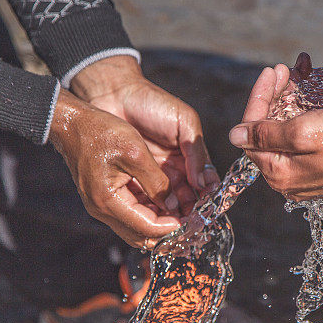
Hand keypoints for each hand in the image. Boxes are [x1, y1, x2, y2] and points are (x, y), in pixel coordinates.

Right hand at [49, 89, 180, 246]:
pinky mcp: (103, 198)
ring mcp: (101, 205)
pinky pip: (129, 215)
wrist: (71, 122)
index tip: (191, 220)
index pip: (146, 227)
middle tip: (189, 222)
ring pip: (136, 228)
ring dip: (158, 224)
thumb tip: (173, 205)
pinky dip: (148, 214)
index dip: (172, 226)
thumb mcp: (135, 153)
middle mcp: (102, 209)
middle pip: (140, 235)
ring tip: (181, 214)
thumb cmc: (100, 131)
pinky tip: (165, 204)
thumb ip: (156, 182)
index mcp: (108, 200)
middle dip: (166, 231)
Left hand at [70, 55, 218, 214]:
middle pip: (187, 200)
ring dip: (170, 216)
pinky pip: (143, 201)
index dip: (207, 199)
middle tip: (189, 226)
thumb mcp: (185, 122)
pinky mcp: (131, 180)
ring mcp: (153, 177)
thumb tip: (206, 183)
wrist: (114, 95)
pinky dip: (149, 211)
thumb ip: (197, 151)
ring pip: (166, 205)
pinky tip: (152, 220)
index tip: (207, 212)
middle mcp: (174, 171)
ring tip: (172, 227)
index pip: (204, 184)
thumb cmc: (153, 103)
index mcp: (190, 157)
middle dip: (189, 214)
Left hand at [231, 65, 322, 198]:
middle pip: (266, 134)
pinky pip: (300, 144)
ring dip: (284, 106)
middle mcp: (289, 181)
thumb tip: (235, 135)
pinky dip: (299, 119)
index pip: (252, 133)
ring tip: (291, 79)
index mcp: (279, 173)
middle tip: (279, 71)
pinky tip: (306, 101)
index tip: (269, 71)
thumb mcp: (304, 131)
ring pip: (282, 137)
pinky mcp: (322, 172)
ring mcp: (306, 178)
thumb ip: (266, 134)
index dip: (257, 99)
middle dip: (270, 99)